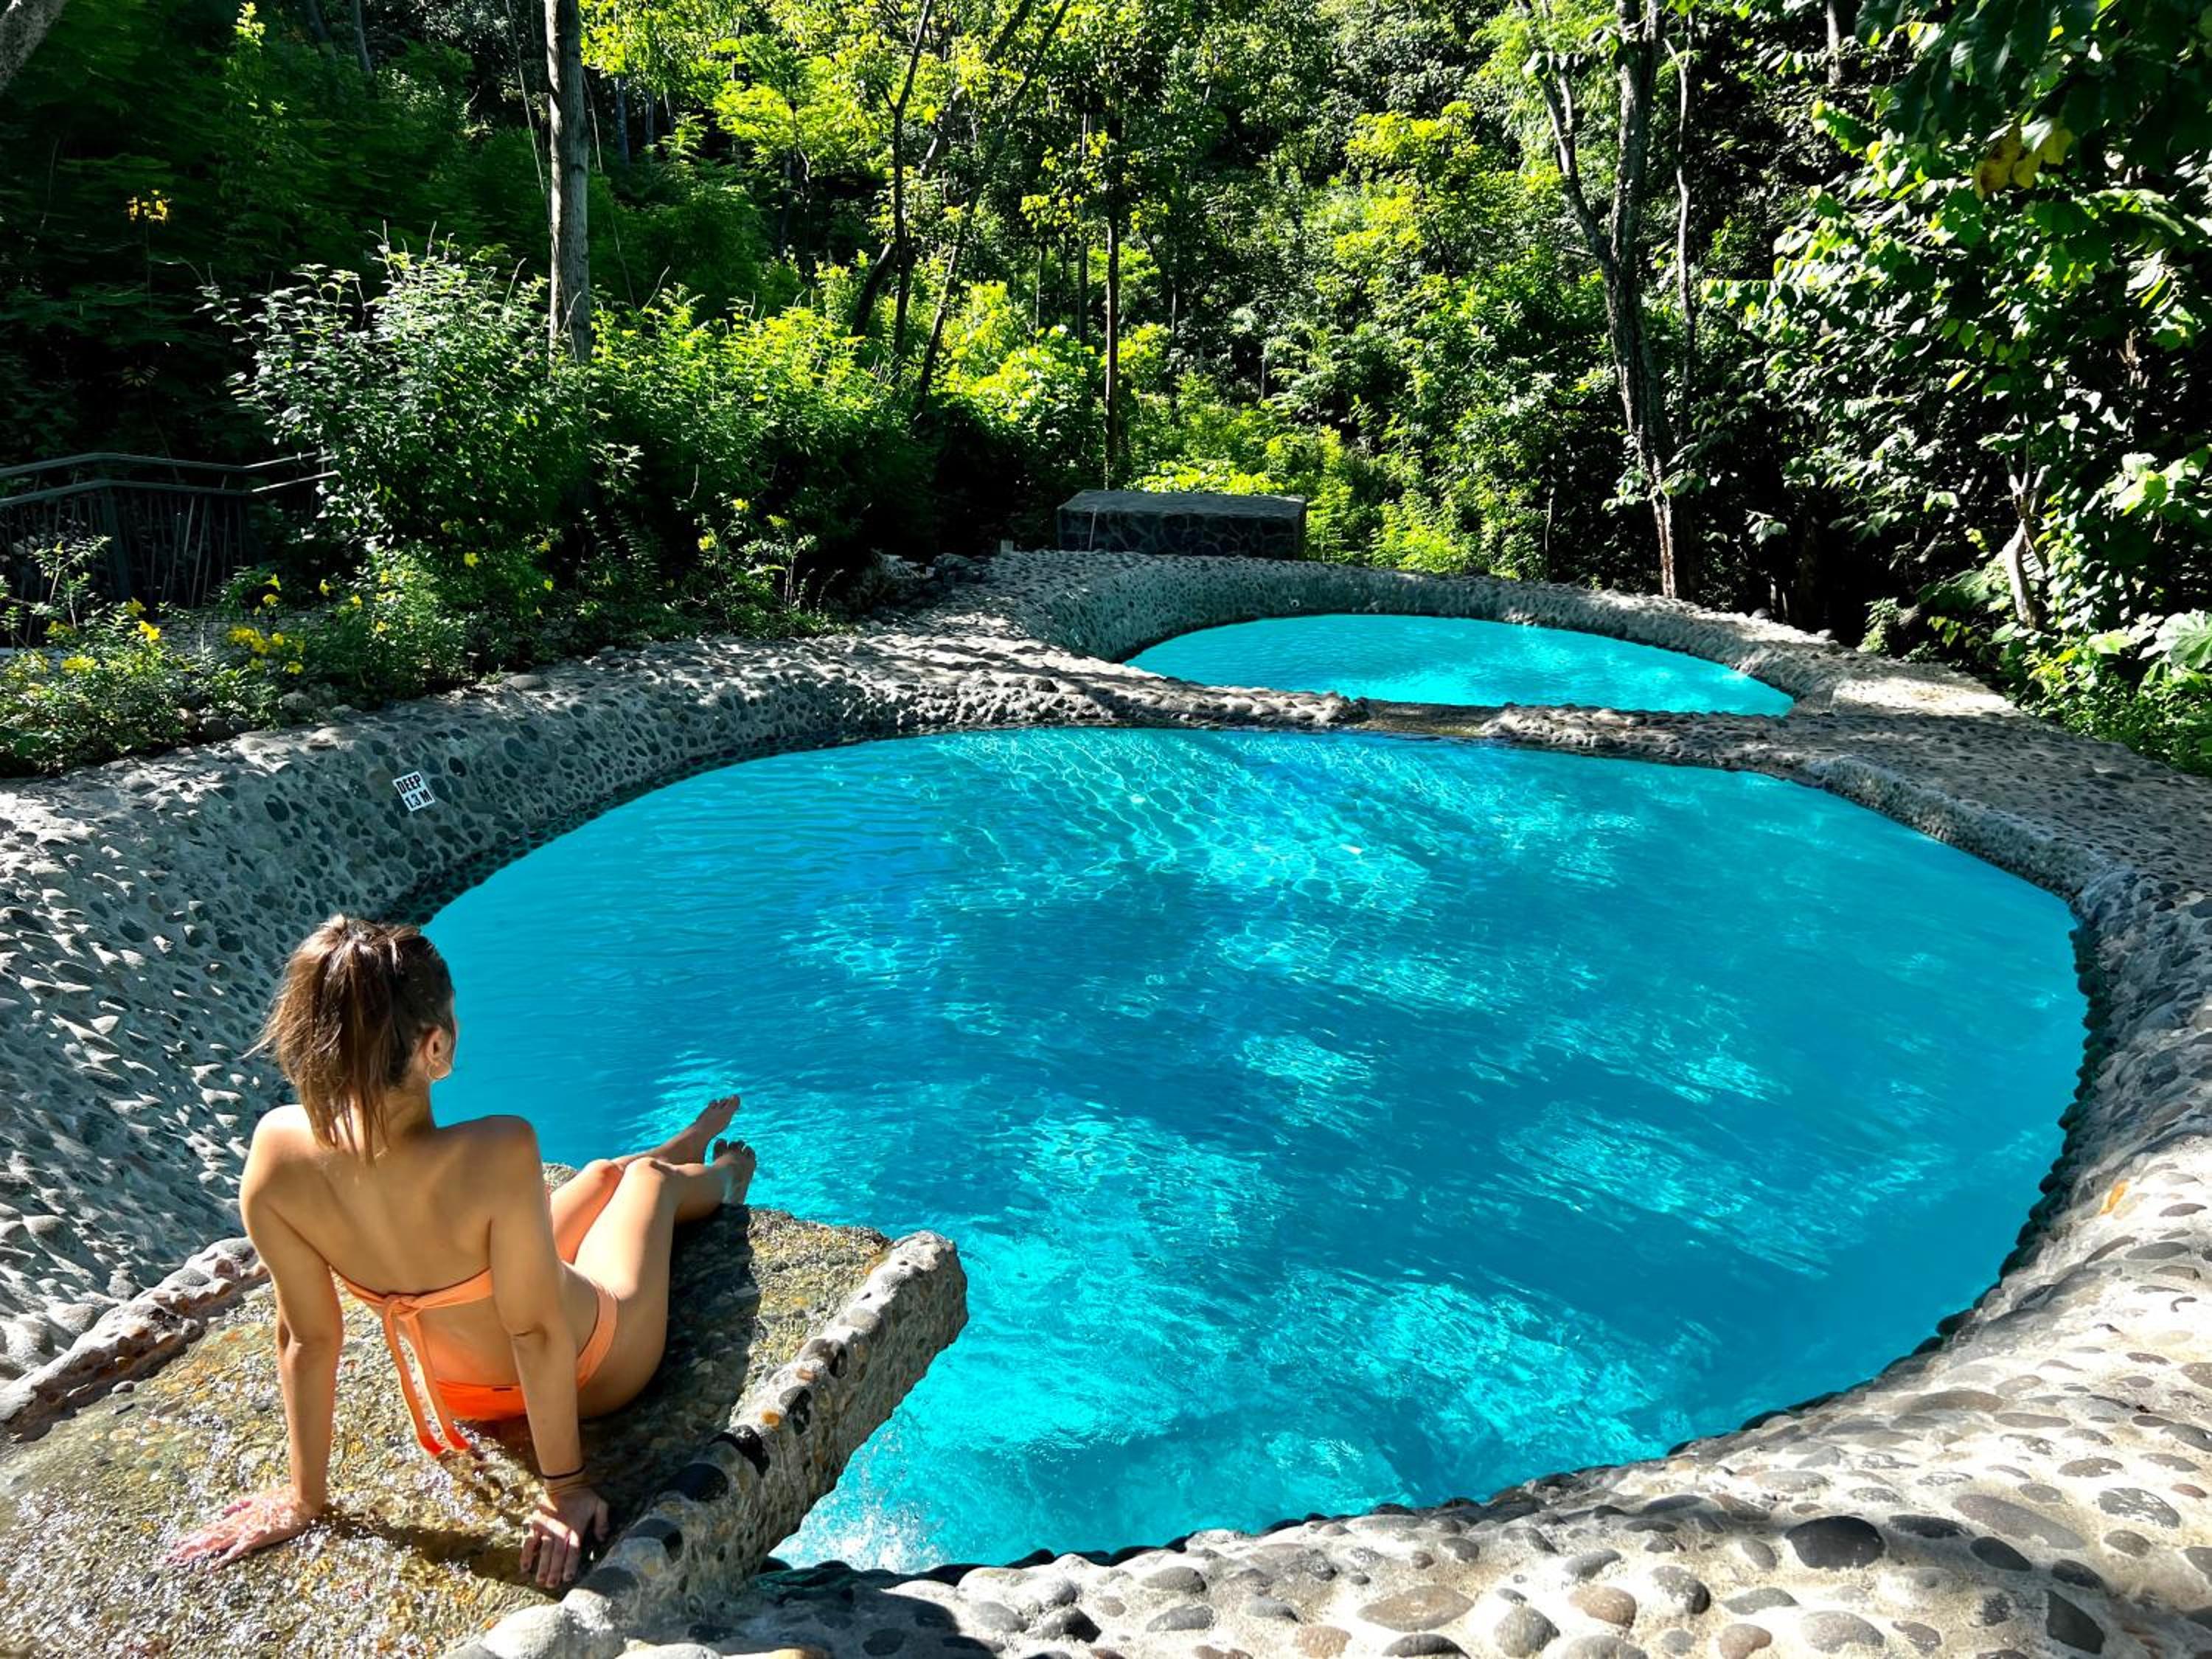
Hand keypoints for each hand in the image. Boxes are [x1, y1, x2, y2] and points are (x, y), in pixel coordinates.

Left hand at [166, 1488, 318, 1566]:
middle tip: (167, 1557)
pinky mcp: (259, 1536)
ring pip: (217, 1543)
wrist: (302, 1498)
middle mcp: (238, 1525)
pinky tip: (213, 1566)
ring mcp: (247, 1530)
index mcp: (238, 1518)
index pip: (211, 1529)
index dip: (193, 1537)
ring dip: (199, 1552)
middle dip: (188, 1548)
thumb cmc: (283, 1498)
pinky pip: (239, 1549)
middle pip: (208, 1538)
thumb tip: (223, 1511)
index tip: (175, 1544)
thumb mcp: (258, 1499)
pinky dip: (226, 1557)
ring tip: (181, 1560)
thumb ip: (240, 1505)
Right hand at [522, 1484, 607, 1588]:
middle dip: (554, 1571)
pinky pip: (530, 1541)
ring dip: (542, 1566)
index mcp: (575, 1529)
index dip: (570, 1565)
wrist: (564, 1482)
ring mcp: (547, 1529)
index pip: (573, 1551)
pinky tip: (524, 1567)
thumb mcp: (599, 1504)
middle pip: (557, 1554)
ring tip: (540, 1581)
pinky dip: (526, 1554)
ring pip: (544, 1551)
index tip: (567, 1578)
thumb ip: (602, 1521)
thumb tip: (603, 1538)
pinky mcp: (536, 1525)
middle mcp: (560, 1531)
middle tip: (551, 1585)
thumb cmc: (583, 1497)